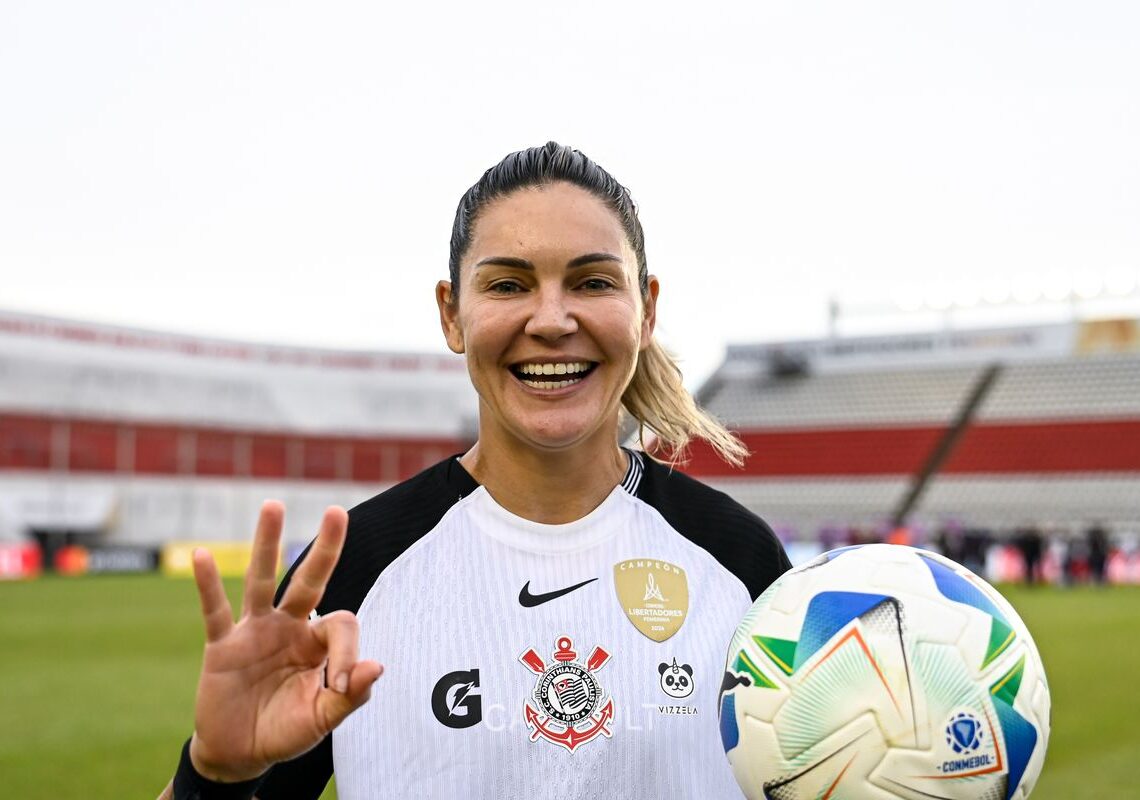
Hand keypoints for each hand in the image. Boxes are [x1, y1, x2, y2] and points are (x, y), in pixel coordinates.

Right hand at [187, 502, 382, 781]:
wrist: (240, 754)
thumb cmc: (285, 731)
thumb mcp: (323, 719)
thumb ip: (350, 696)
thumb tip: (377, 666)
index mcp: (317, 642)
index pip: (341, 624)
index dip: (347, 652)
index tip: (341, 686)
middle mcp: (289, 626)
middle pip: (309, 579)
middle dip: (326, 547)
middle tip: (338, 511)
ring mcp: (254, 631)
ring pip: (261, 580)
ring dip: (266, 543)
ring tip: (273, 505)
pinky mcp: (222, 645)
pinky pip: (215, 610)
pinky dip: (207, 584)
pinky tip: (202, 555)